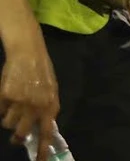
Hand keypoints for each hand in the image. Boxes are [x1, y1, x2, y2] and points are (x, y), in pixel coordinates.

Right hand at [0, 33, 58, 160]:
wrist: (29, 54)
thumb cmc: (42, 72)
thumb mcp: (51, 91)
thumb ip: (47, 109)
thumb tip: (43, 129)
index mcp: (50, 105)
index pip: (47, 133)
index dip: (43, 149)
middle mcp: (35, 106)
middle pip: (21, 133)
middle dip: (18, 138)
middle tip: (17, 137)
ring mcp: (19, 102)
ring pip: (8, 123)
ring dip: (9, 118)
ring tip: (14, 106)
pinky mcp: (5, 96)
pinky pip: (0, 111)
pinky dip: (2, 107)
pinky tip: (8, 96)